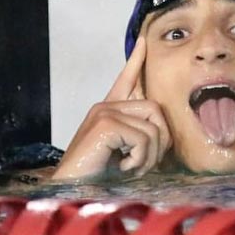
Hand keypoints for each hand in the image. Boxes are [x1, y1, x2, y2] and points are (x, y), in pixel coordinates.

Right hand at [52, 37, 171, 179]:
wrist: (70, 192)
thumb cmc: (96, 179)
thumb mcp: (122, 156)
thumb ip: (138, 142)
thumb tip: (164, 136)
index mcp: (107, 113)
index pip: (125, 81)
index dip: (136, 62)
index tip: (144, 42)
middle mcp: (105, 107)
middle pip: (155, 110)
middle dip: (161, 141)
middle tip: (143, 164)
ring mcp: (104, 113)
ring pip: (153, 127)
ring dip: (149, 156)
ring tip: (130, 169)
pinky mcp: (105, 124)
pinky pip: (143, 139)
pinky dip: (139, 160)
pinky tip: (121, 168)